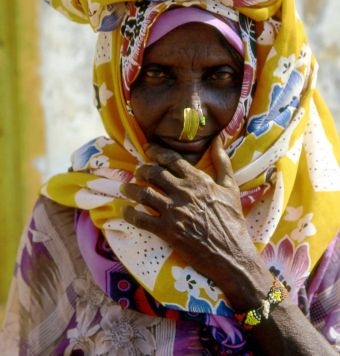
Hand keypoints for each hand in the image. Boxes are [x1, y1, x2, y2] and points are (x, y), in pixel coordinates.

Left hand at [122, 137, 266, 304]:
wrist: (232, 254)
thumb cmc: (232, 221)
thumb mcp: (231, 188)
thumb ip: (222, 162)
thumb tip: (218, 139)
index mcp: (198, 180)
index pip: (171, 159)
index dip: (155, 151)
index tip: (148, 149)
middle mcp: (183, 192)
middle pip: (153, 173)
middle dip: (141, 169)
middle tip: (136, 171)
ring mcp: (174, 211)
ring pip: (143, 193)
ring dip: (130, 188)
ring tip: (125, 188)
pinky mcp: (167, 231)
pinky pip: (141, 218)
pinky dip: (130, 213)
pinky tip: (126, 211)